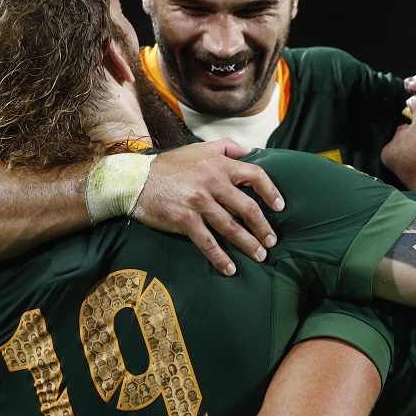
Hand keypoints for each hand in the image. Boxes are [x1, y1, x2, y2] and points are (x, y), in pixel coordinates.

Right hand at [131, 140, 284, 275]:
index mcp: (219, 165)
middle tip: (272, 241)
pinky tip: (230, 268)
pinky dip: (220, 257)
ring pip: (231, 227)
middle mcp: (212, 183)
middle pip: (248, 208)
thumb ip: (227, 147)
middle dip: (263, 227)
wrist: (135, 180)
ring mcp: (199, 202)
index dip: (271, 192)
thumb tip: (251, 151)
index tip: (280, 207)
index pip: (255, 176)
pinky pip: (207, 242)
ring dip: (248, 244)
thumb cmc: (169, 165)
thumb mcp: (199, 148)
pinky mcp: (185, 220)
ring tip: (260, 256)